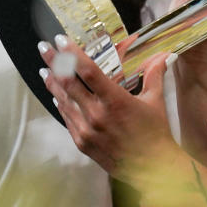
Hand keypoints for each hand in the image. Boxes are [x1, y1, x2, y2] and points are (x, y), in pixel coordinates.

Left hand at [39, 36, 181, 183]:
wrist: (150, 167)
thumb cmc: (155, 133)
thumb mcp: (156, 101)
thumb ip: (154, 76)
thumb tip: (162, 55)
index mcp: (116, 101)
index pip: (88, 71)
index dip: (72, 53)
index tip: (61, 39)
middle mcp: (97, 114)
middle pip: (68, 83)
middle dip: (54, 62)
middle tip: (44, 47)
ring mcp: (86, 130)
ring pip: (63, 100)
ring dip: (52, 82)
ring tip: (44, 69)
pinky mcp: (82, 142)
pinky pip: (66, 118)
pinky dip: (60, 103)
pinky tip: (56, 95)